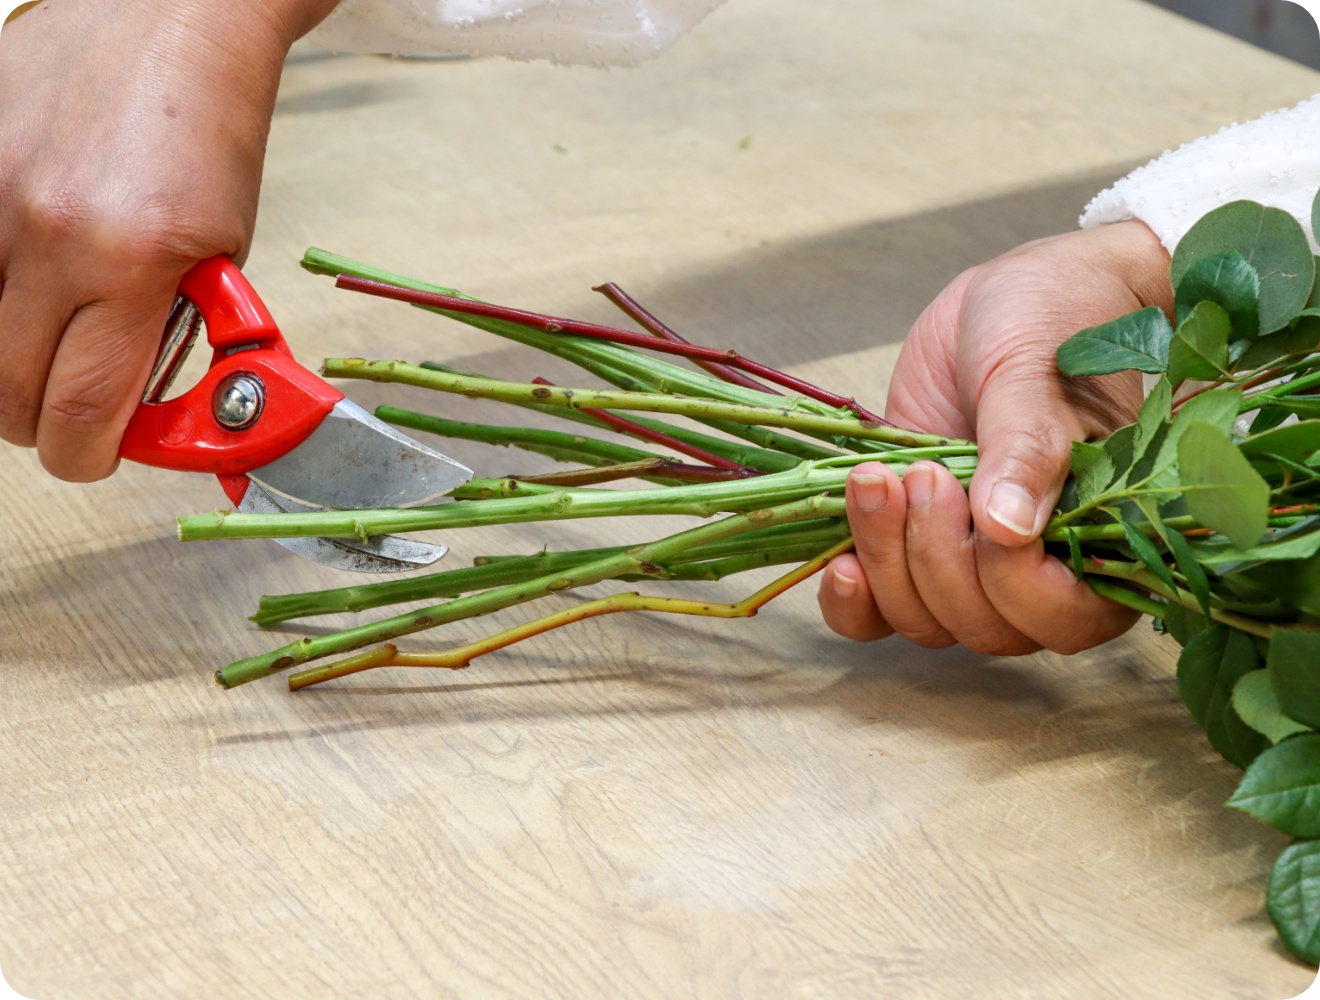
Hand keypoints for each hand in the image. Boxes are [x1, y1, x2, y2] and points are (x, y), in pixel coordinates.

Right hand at [0, 0, 335, 481]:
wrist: (171, 21)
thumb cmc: (209, 136)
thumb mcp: (220, 252)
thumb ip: (170, 331)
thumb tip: (134, 406)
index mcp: (134, 262)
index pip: (81, 409)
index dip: (85, 455)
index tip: (96, 454)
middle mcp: (48, 232)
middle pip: (5, 391)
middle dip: (40, 421)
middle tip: (68, 410)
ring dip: (2, 365)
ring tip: (41, 347)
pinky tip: (17, 289)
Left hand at [818, 221, 1173, 654]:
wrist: (1005, 299)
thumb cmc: (1054, 321)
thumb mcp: (1036, 371)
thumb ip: (1028, 447)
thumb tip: (1009, 530)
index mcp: (1103, 538)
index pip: (1062, 616)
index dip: (1014, 585)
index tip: (978, 509)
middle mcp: (1041, 570)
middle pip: (982, 627)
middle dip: (937, 559)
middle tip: (924, 474)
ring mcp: (970, 563)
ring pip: (924, 620)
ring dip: (887, 560)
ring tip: (875, 481)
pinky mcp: (910, 545)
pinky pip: (877, 612)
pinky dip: (852, 601)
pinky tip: (839, 562)